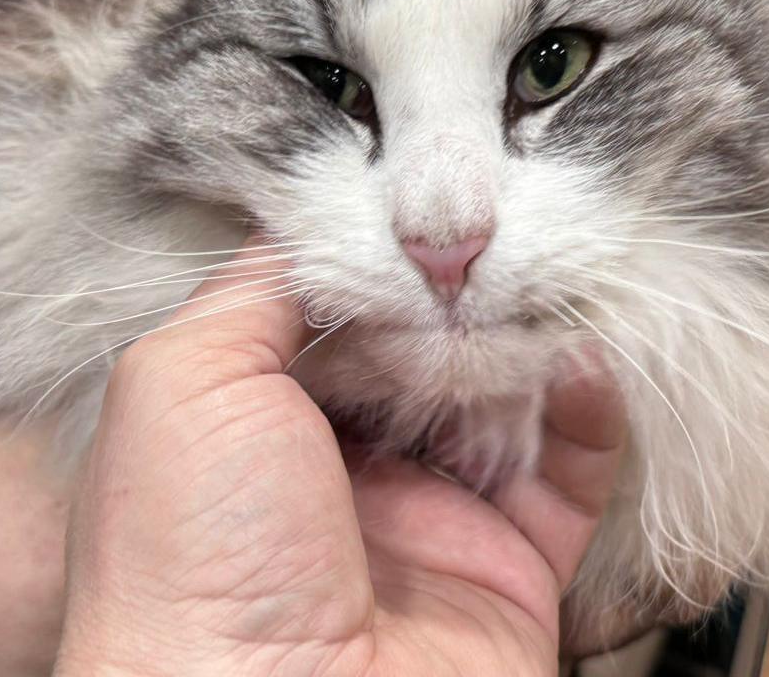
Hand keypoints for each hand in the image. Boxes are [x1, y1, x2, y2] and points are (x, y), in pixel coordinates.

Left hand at [57, 244, 629, 675]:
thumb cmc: (191, 558)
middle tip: (497, 227)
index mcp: (245, 431)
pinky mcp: (511, 575)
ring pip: (504, 398)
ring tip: (549, 276)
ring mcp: (429, 524)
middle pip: (422, 347)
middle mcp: (337, 475)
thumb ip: (249, 288)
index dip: (372, 253)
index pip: (326, 312)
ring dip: (531, 333)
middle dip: (459, 287)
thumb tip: (319, 218)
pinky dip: (588, 411)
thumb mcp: (179, 384)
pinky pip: (570, 477)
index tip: (421, 194)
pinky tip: (583, 359)